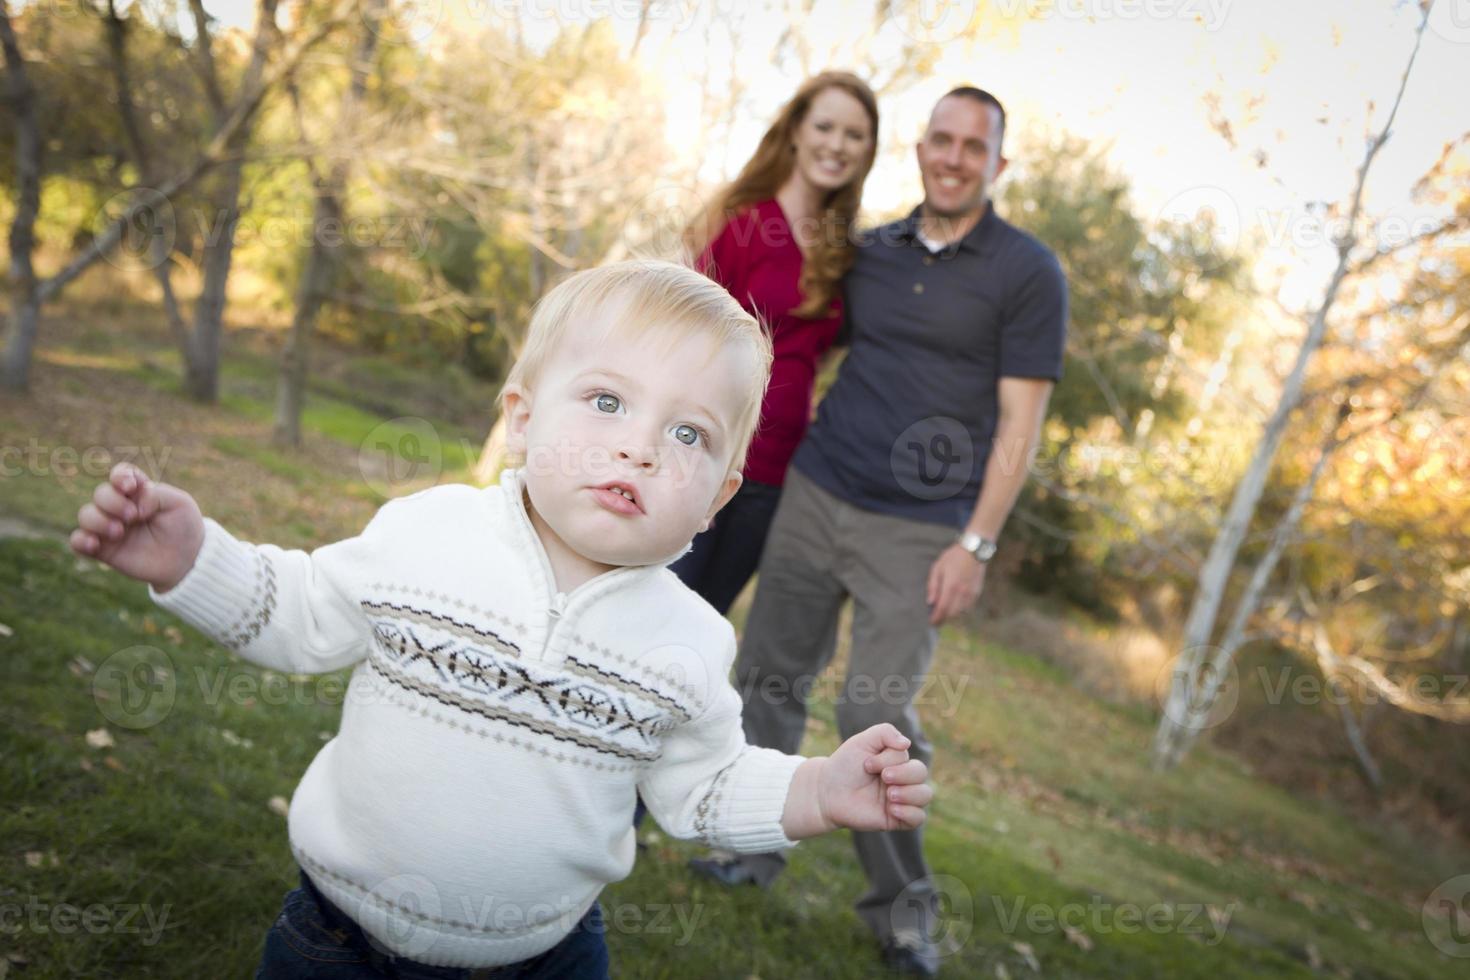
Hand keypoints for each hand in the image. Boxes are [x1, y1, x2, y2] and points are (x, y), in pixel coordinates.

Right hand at [70, 462, 204, 592]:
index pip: (120, 474)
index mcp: (139, 491)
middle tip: (133, 516)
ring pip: (86, 515)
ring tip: (119, 532)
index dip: (119, 476)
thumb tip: (133, 505)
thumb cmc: (184, 527)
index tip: (130, 488)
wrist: (187, 560)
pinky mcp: (103, 549)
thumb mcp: (179, 503)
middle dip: (113, 502)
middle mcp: (120, 506)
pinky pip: (77, 541)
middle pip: (101, 493)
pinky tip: (94, 544)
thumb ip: (155, 494)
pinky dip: (81, 540)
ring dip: (98, 521)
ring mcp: (109, 527)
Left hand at [816, 723, 932, 832]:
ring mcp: (901, 799)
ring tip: (889, 795)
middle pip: (921, 773)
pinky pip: (919, 818)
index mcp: (897, 761)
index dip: (891, 759)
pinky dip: (910, 812)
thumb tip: (907, 744)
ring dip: (909, 793)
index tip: (867, 765)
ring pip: (925, 795)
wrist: (827, 792)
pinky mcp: (896, 819)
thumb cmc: (845, 766)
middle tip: (883, 778)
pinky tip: (892, 809)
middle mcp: (902, 779)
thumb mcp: (862, 741)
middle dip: (904, 774)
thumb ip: (885, 732)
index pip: (908, 755)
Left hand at [925, 544, 985, 625]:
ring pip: (961, 613)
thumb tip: (930, 602)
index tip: (931, 622)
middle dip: (943, 619)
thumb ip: (933, 586)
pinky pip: (968, 608)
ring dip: (952, 615)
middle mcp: (962, 592)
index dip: (936, 618)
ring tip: (944, 613)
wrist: (974, 551)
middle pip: (952, 614)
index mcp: (951, 586)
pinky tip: (955, 606)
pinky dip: (960, 610)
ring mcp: (971, 593)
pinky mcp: (977, 593)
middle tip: (936, 620)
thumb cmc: (953, 557)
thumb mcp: (938, 568)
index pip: (942, 608)